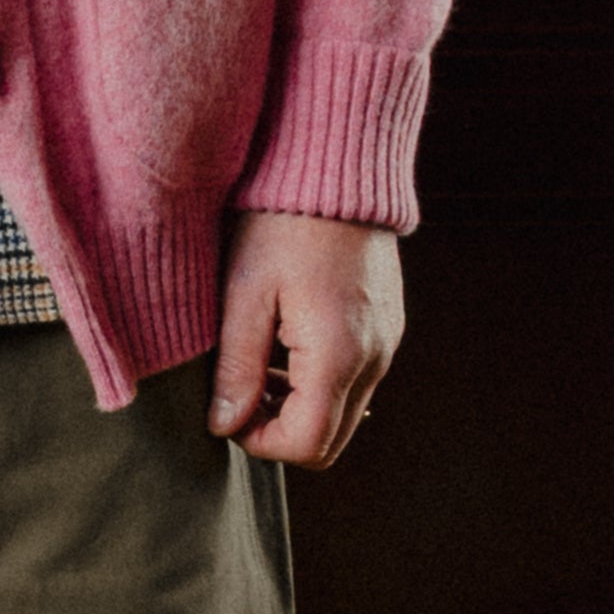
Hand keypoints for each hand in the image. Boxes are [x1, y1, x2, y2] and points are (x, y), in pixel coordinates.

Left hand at [211, 211, 401, 468]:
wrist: (338, 168)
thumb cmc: (283, 223)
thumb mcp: (245, 294)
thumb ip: (237, 367)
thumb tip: (224, 425)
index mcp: (337, 354)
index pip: (306, 444)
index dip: (260, 442)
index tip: (228, 412)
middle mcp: (374, 358)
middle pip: (330, 442)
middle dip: (280, 432)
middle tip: (241, 394)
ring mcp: (388, 344)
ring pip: (344, 415)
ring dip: (299, 408)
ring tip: (259, 363)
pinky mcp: (389, 329)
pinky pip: (356, 381)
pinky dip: (320, 383)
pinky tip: (287, 344)